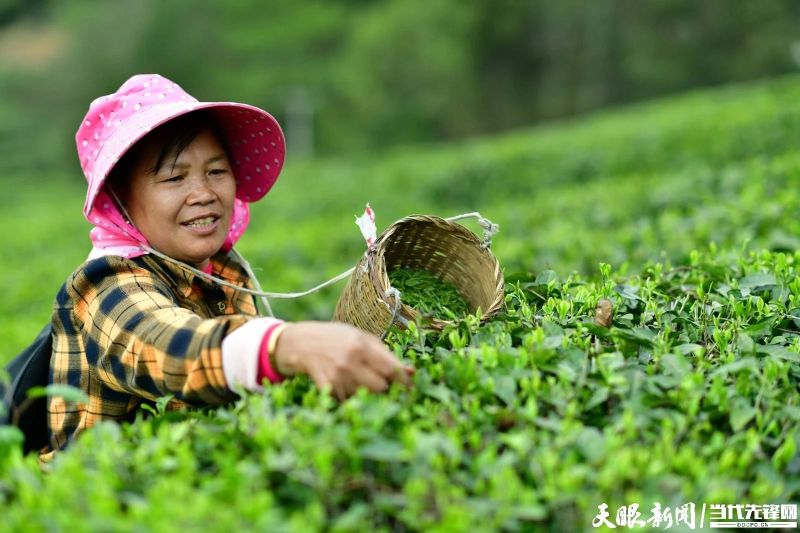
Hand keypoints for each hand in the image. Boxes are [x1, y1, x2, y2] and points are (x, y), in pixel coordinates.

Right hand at [272, 321, 413, 399]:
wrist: (300, 343)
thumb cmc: (336, 338)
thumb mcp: (361, 338)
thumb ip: (386, 354)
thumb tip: (411, 371)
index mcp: (362, 345)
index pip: (390, 369)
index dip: (403, 381)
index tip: (410, 388)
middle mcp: (350, 361)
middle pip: (380, 388)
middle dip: (384, 388)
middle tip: (380, 382)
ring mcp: (337, 376)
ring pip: (365, 396)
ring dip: (366, 393)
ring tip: (357, 379)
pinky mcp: (326, 388)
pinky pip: (348, 402)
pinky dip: (350, 398)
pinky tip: (345, 385)